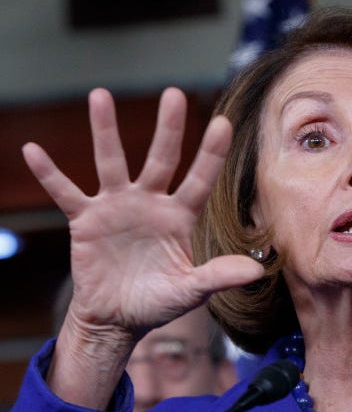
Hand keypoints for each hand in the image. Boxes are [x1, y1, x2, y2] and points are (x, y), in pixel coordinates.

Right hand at [23, 87, 263, 345]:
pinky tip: (33, 151)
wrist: (118, 318)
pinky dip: (49, 174)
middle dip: (168, 128)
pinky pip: (66, 192)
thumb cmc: (159, 302)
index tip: (222, 123)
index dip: (210, 154)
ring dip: (105, 131)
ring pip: (112, 162)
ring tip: (100, 95)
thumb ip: (218, 276)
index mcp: (180, 217)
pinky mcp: (87, 220)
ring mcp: (117, 207)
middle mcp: (151, 203)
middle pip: (161, 159)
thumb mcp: (191, 291)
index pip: (200, 180)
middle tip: (173, 94)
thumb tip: (257, 270)